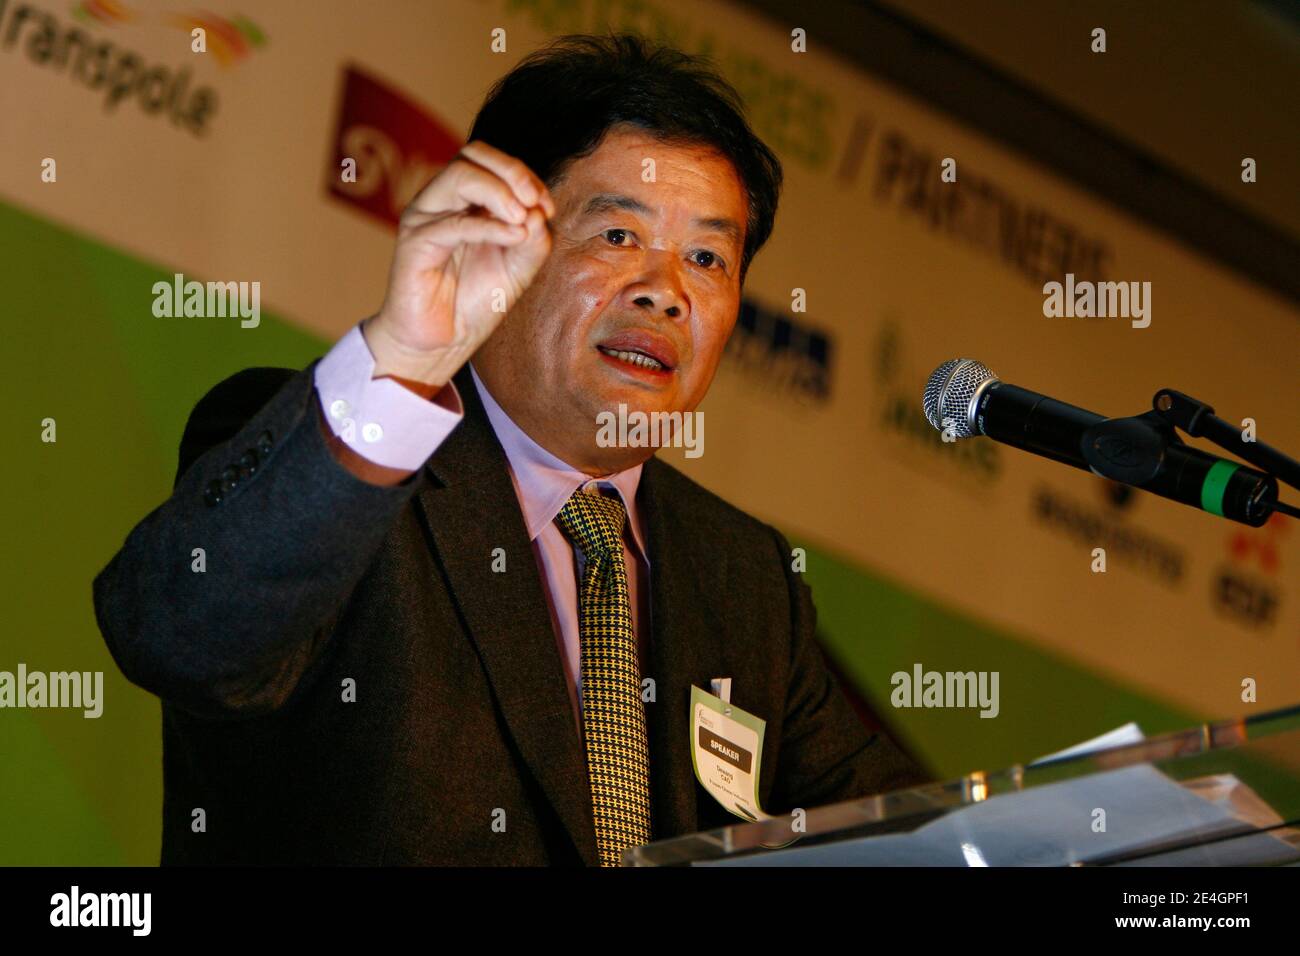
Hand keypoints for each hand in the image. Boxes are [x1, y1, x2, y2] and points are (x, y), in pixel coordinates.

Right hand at [363, 141, 555, 386]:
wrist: (443, 342)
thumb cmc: (475, 302)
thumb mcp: (518, 268)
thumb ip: (534, 240)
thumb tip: (538, 211)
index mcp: (464, 200)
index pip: (491, 161)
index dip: (524, 175)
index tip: (547, 207)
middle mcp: (442, 201)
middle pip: (472, 155)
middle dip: (511, 171)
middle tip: (534, 200)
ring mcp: (425, 218)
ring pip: (459, 176)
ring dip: (500, 192)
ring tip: (522, 217)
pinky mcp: (415, 244)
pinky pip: (453, 223)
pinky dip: (489, 226)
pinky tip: (513, 238)